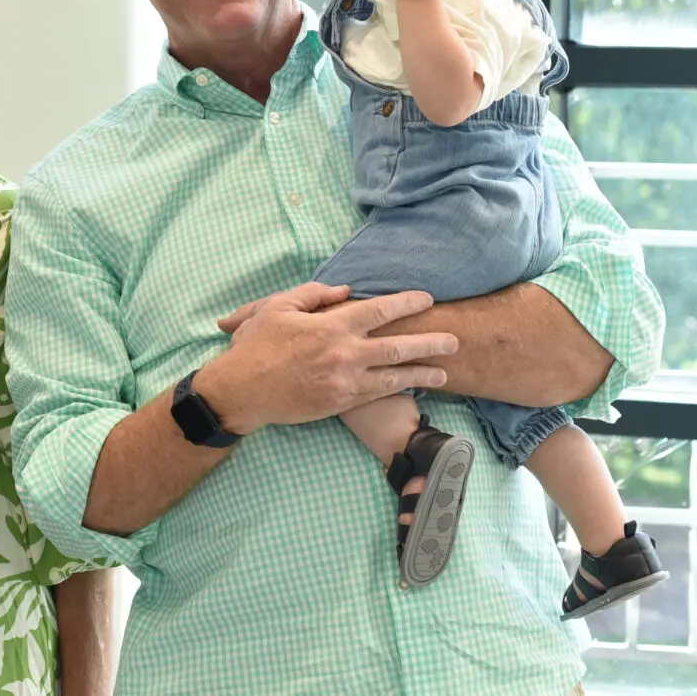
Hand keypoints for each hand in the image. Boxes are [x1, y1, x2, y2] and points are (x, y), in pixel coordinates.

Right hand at [204, 283, 456, 431]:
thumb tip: (344, 292)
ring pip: (394, 376)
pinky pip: (378, 395)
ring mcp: (345, 382)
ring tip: (445, 371)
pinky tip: (414, 387)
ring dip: (423, 372)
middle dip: (430, 342)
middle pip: (398, 346)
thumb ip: (313, 295)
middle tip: (454, 340)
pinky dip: (399, 390)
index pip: (379, 310)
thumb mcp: (278, 307)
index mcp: (331, 326)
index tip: (426, 299)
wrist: (242, 390)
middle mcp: (344, 354)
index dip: (406, 303)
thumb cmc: (256, 345)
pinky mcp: (341, 403)